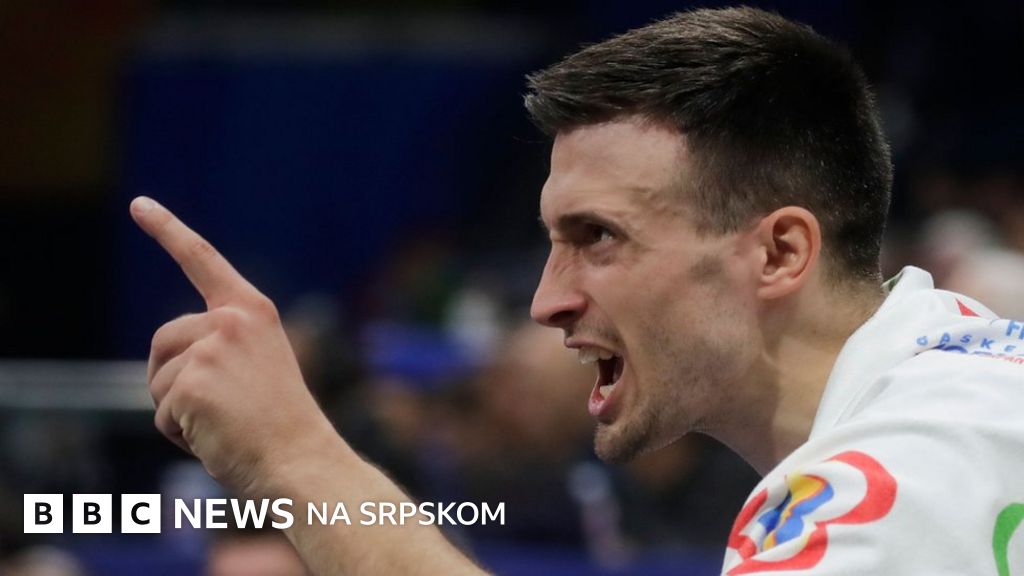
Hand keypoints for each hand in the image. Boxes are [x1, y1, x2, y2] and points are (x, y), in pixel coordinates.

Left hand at [131, 196, 333, 496]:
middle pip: (163, 340)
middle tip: (221, 409)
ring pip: (158, 381)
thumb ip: (221, 350)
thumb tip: (173, 365)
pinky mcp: (190, 382)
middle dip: (172, 378)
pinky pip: (161, 414)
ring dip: (179, 412)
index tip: (140, 203)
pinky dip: (180, 436)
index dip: (168, 230)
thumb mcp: (258, 369)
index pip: (203, 261)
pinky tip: (217, 438)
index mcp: (253, 312)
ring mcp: (210, 349)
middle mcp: (231, 321)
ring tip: (226, 424)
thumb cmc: (284, 427)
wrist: (302, 462)